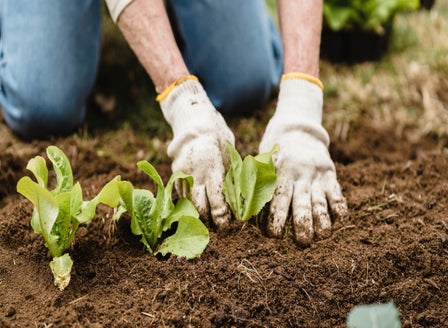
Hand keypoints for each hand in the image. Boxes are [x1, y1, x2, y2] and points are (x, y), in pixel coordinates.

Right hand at [158, 76, 234, 227]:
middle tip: (218, 226)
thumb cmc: (219, 138)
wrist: (194, 121)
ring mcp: (182, 174)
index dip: (222, 218)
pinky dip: (189, 203)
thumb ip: (231, 178)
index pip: (217, 202)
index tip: (228, 224)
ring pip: (187, 203)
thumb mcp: (229, 156)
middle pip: (199, 208)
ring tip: (208, 219)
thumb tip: (239, 202)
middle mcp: (195, 173)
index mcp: (212, 169)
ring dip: (198, 214)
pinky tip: (197, 206)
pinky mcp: (174, 173)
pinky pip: (180, 194)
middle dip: (208, 221)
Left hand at [259, 75, 346, 245]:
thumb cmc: (273, 154)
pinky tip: (337, 220)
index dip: (276, 218)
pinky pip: (337, 193)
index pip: (278, 199)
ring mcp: (317, 174)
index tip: (274, 235)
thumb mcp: (262, 163)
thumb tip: (243, 213)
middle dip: (302, 226)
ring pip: (321, 201)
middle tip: (302, 244)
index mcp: (280, 171)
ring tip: (320, 237)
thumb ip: (255, 184)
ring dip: (322, 222)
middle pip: (302, 204)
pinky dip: (338, 207)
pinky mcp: (330, 173)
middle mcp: (300, 173)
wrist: (298, 130)